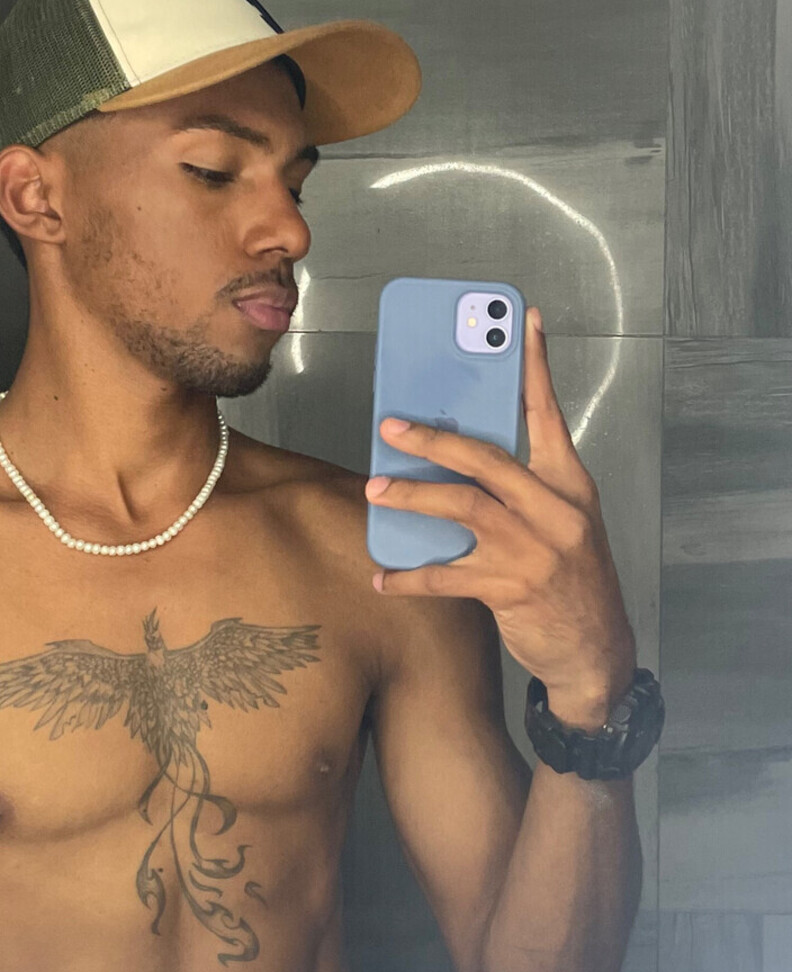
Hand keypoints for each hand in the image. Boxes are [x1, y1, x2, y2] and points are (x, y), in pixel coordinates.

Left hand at [365, 306, 635, 727]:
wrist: (597, 651)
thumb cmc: (571, 577)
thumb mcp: (562, 521)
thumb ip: (522, 486)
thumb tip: (456, 454)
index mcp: (569, 484)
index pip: (548, 414)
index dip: (535, 366)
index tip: (522, 320)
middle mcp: (555, 510)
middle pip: (487, 458)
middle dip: (434, 439)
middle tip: (390, 428)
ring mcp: (534, 550)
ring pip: (462, 508)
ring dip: (413, 497)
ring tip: (376, 492)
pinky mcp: (511, 589)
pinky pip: (447, 575)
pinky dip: (409, 576)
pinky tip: (382, 577)